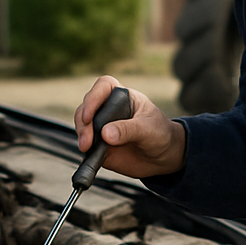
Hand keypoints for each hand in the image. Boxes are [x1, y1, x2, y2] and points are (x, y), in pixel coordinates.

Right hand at [73, 75, 187, 178]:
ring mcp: (102, 127)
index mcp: (122, 98)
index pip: (103, 87)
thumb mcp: (148, 129)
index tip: (89, 116)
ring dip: (81, 135)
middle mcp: (109, 110)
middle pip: (87, 107)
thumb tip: (105, 134)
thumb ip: (128, 130)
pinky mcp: (99, 145)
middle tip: (88, 140)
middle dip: (83, 122)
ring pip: (82, 125)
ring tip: (87, 148)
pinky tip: (88, 155)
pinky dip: (84, 149)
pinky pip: (86, 145)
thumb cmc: (160, 134)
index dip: (93, 98)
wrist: (164, 157)